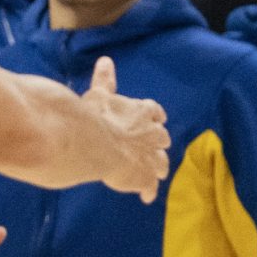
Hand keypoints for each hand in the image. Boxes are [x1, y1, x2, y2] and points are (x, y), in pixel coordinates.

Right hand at [83, 56, 170, 203]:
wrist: (94, 144)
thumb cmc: (95, 116)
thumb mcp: (99, 94)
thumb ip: (105, 80)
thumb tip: (106, 60)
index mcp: (142, 112)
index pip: (154, 112)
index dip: (153, 116)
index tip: (154, 118)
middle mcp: (151, 134)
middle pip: (162, 138)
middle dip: (157, 142)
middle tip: (152, 146)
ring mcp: (150, 156)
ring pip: (161, 162)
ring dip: (158, 166)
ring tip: (155, 172)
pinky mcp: (144, 177)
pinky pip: (150, 186)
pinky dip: (148, 190)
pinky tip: (146, 197)